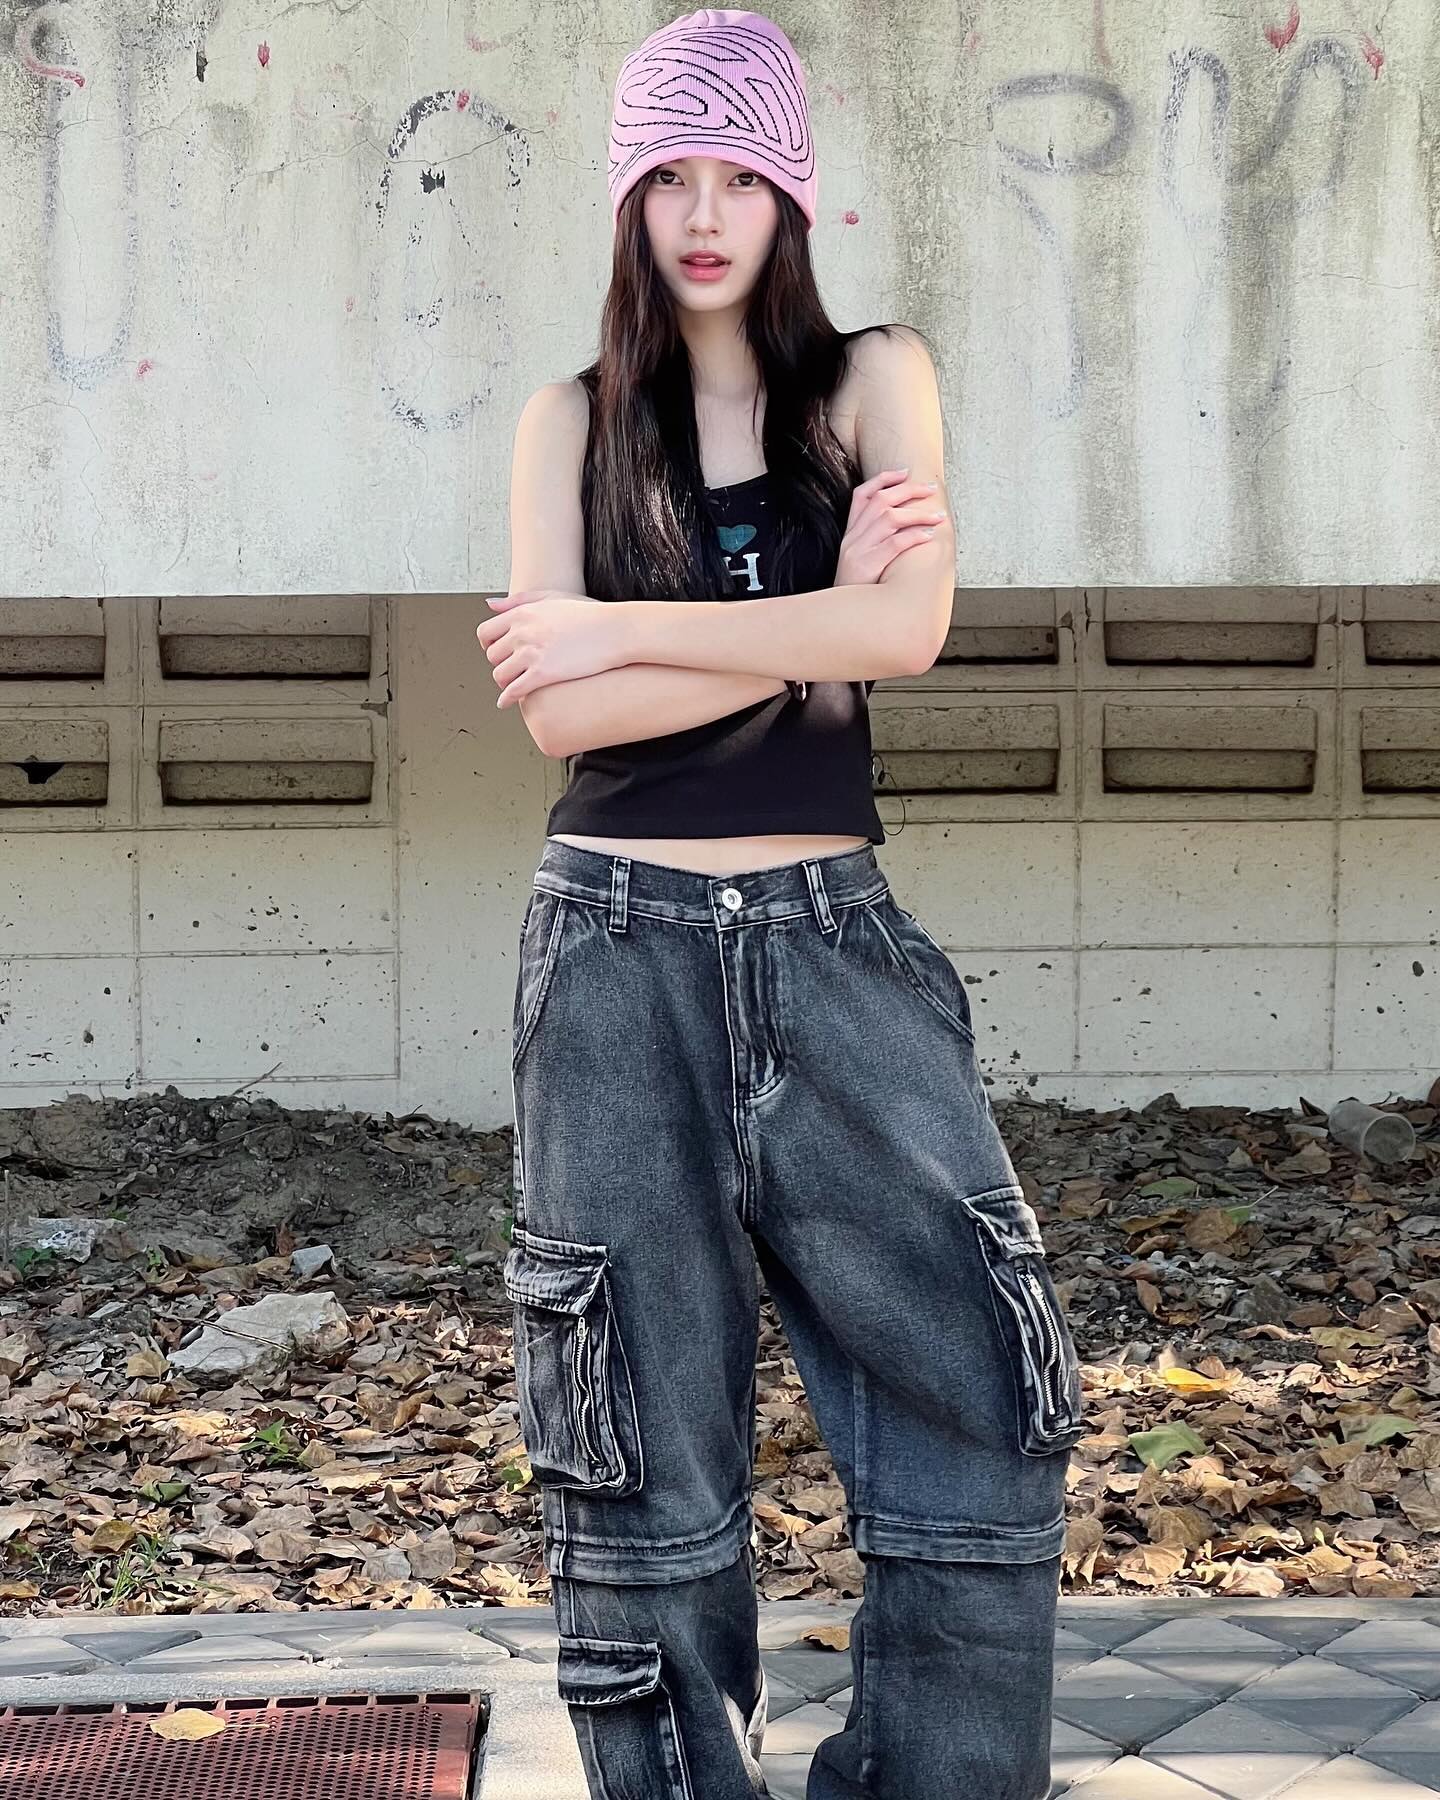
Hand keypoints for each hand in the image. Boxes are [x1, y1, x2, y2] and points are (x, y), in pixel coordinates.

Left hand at [477, 589, 621, 705]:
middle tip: (512, 670)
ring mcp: (531, 653)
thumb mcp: (552, 598)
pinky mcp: (543, 673)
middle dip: (500, 664)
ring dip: (504, 682)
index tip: (498, 652)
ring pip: (500, 675)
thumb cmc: (589, 614)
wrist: (614, 630)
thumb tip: (489, 605)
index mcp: (522, 613)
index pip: (486, 632)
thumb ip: (520, 600)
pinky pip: (513, 690)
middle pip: (492, 655)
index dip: (489, 645)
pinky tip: (506, 703)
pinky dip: (506, 699)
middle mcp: (522, 632)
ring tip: (514, 685)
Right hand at [835, 469, 946, 585]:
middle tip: (931, 489)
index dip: (883, 479)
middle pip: (880, 501)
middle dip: (909, 491)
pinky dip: (913, 536)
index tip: (904, 473)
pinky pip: (893, 544)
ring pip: (889, 518)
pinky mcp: (866, 566)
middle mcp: (852, 539)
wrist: (840, 618)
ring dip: (917, 514)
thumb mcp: (859, 563)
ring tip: (938, 516)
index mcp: (850, 535)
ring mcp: (857, 551)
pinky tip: (928, 536)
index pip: (861, 495)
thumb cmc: (857, 592)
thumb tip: (903, 527)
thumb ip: (874, 543)